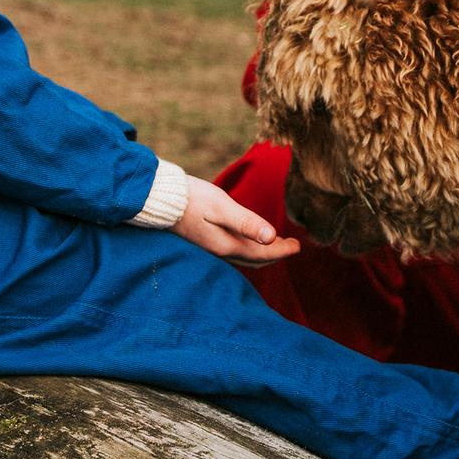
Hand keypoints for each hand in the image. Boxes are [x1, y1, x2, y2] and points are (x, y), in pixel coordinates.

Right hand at [172, 178, 301, 267]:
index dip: (283, 251)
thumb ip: (247, 222)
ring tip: (277, 244)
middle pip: (256, 259)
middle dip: (276, 254)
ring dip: (263, 252)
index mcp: (227, 246)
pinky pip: (235, 251)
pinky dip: (249, 249)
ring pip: (245, 257)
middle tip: (293, 246)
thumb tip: (272, 237)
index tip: (299, 246)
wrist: (159, 199)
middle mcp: (221, 252)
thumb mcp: (222, 207)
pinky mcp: (205, 241)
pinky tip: (249, 239)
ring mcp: (212, 249)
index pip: (263, 254)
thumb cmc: (192, 199)